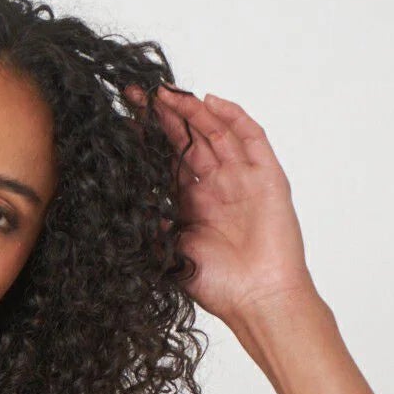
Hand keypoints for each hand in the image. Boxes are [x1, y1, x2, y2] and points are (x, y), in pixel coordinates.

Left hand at [128, 84, 318, 328]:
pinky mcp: (267, 176)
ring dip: (192, 111)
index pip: (168, 162)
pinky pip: (251, 137)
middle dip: (165, 117)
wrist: (258, 300)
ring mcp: (242, 179)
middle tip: (138, 96)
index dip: (149, 141)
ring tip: (166, 94)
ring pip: (216, 132)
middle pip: (190, 140)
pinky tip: (210, 102)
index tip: (125, 122)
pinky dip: (233, 116)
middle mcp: (217, 187)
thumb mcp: (171, 256)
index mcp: (192, 205)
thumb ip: (152, 230)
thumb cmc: (220, 286)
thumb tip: (125, 206)